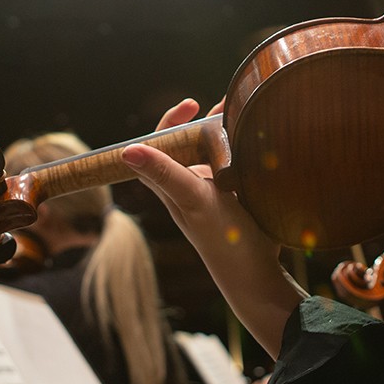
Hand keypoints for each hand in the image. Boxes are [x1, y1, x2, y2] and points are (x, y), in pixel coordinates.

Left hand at [123, 97, 304, 358]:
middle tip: (228, 106)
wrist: (256, 278)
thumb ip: (165, 173)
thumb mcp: (194, 200)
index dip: (170, 120)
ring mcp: (209, 195)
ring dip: (223, 134)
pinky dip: (240, 151)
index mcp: (172, 184)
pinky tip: (257, 144)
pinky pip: (230, 167)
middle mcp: (187, 187)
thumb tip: (127, 150)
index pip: (160, 142)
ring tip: (242, 118)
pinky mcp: (231, 201)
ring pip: (210, 154)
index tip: (193, 105)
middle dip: (203, 121)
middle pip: (187, 143)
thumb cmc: (223, 240)